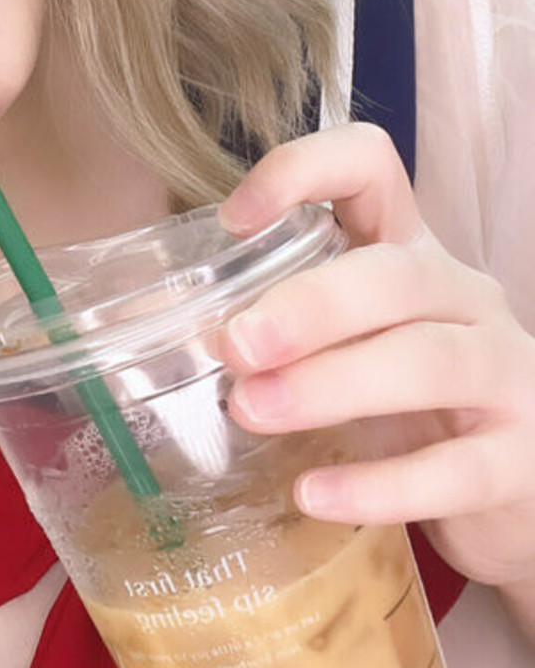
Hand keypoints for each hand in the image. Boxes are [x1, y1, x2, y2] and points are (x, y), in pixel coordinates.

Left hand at [215, 122, 534, 590]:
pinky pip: (455, 470)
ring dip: (334, 383)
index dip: (306, 171)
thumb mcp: (356, 351)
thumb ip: (287, 334)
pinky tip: (312, 494)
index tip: (233, 219)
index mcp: (413, 258)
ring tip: (253, 411)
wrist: (515, 497)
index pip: (373, 169)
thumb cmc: (416, 414)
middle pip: (397, 276)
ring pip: (429, 362)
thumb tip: (168, 338)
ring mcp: (506, 378)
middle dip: (310, 305)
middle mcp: (466, 303)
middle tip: (234, 344)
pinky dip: (380, 484)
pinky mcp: (520, 460)